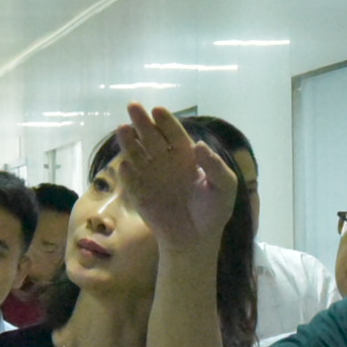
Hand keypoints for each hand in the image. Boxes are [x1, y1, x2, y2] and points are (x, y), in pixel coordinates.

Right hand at [112, 106, 239, 247]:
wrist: (196, 240)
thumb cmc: (214, 211)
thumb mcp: (224, 186)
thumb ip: (215, 166)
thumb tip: (199, 145)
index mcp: (186, 156)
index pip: (174, 134)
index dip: (166, 122)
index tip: (158, 110)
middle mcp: (165, 161)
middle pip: (152, 138)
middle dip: (143, 122)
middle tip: (133, 106)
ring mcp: (150, 177)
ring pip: (137, 154)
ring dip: (129, 142)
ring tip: (122, 128)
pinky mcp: (140, 195)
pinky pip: (132, 181)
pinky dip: (127, 173)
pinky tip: (126, 165)